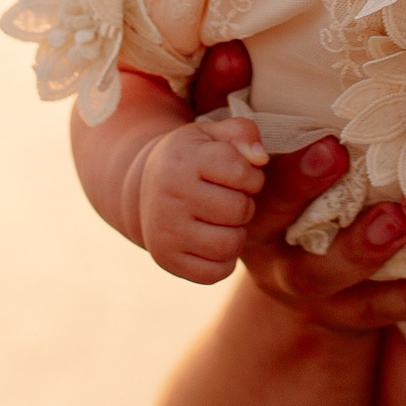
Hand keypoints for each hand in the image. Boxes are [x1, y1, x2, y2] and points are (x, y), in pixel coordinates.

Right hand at [138, 116, 270, 282]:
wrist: (144, 189)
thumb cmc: (191, 159)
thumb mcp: (213, 135)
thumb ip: (243, 133)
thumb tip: (260, 158)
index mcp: (183, 159)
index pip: (241, 172)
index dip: (251, 176)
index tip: (240, 175)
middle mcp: (169, 196)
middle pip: (239, 210)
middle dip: (245, 204)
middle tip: (230, 198)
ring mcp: (165, 231)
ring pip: (229, 245)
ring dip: (237, 233)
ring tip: (224, 220)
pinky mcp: (166, 259)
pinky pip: (215, 273)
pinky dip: (223, 260)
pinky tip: (214, 240)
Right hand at [188, 39, 405, 331]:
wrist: (283, 270)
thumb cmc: (271, 183)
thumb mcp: (240, 145)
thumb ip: (230, 97)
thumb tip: (231, 44)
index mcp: (246, 206)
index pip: (254, 186)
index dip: (283, 169)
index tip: (327, 143)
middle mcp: (268, 254)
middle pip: (281, 229)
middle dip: (313, 198)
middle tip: (350, 163)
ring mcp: (306, 292)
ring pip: (329, 281)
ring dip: (366, 252)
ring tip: (404, 222)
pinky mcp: (344, 316)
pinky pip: (378, 314)